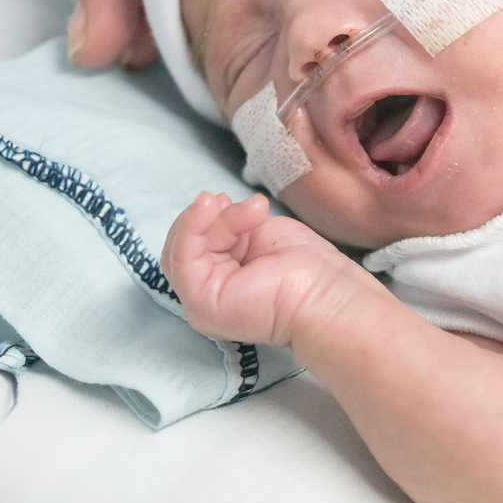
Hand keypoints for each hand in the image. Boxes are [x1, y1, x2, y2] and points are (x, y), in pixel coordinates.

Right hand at [162, 191, 364, 348]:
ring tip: (244, 212)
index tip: (225, 199)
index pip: (190, 247)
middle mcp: (206, 294)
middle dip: (201, 218)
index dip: (200, 220)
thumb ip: (227, 224)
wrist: (322, 290)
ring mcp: (200, 303)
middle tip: (227, 201)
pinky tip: (213, 208)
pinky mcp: (201, 304)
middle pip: (180, 247)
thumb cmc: (302, 263)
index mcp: (220, 280)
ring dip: (209, 221)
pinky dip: (194, 228)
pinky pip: (182, 259)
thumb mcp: (256, 231)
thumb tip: (209, 204)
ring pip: (181, 250)